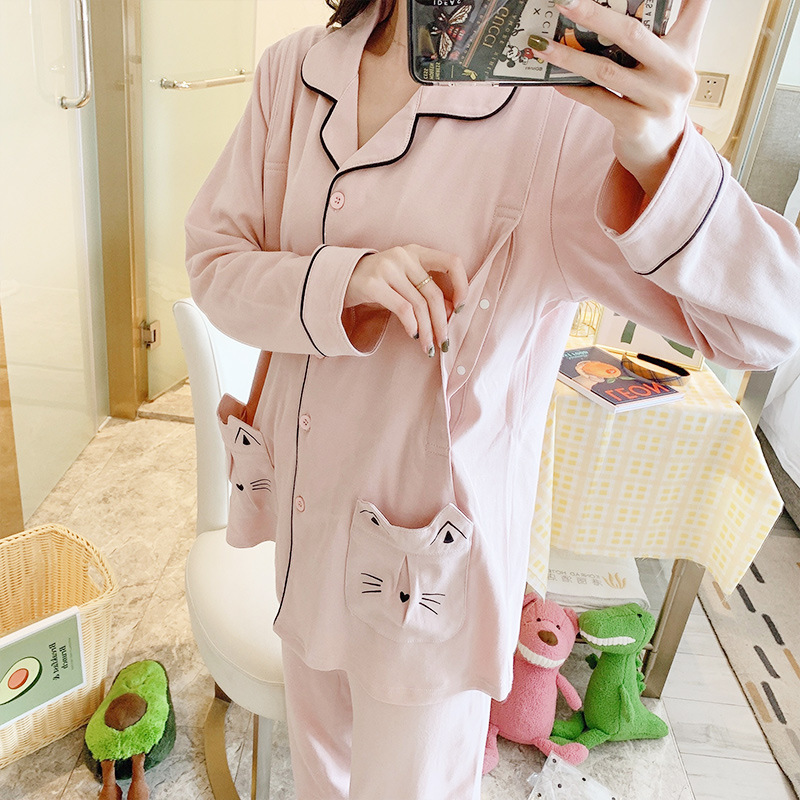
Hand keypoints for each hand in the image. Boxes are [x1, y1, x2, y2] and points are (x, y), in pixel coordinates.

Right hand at [344, 245, 467, 356]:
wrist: (341, 279)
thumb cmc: (380, 282)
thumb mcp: (406, 280)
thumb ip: (426, 291)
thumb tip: (452, 312)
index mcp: (417, 252)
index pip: (452, 262)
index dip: (462, 285)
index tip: (460, 308)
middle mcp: (404, 256)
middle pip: (433, 293)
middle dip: (442, 322)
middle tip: (444, 342)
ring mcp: (387, 269)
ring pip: (419, 305)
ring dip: (427, 330)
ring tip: (428, 346)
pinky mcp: (373, 284)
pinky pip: (402, 309)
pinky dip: (411, 325)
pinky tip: (413, 335)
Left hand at [532, 0, 710, 196]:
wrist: (662, 151)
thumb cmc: (656, 97)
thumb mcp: (665, 63)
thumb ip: (652, 34)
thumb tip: (602, 12)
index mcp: (686, 47)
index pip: (697, 5)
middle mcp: (677, 72)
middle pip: (632, 33)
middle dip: (594, 14)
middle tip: (565, 1)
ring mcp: (658, 100)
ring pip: (606, 70)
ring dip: (569, 57)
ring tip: (543, 46)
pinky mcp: (637, 124)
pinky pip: (597, 100)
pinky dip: (573, 89)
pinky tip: (555, 81)